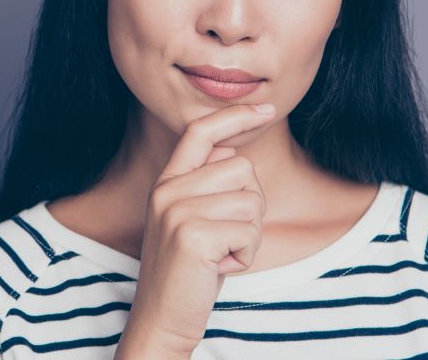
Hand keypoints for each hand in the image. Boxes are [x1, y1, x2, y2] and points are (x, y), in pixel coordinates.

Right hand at [116, 103, 274, 356]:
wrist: (162, 320)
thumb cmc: (189, 272)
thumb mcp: (193, 221)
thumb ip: (206, 185)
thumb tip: (232, 151)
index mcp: (167, 182)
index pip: (200, 132)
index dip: (235, 116)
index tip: (265, 109)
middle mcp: (167, 190)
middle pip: (242, 168)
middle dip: (250, 206)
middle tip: (225, 238)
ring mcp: (177, 210)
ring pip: (251, 200)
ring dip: (249, 234)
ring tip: (221, 254)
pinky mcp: (193, 235)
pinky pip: (249, 231)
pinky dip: (245, 255)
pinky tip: (220, 268)